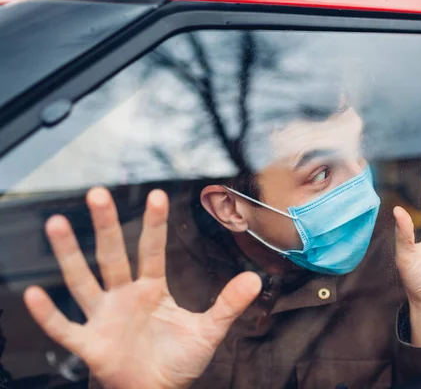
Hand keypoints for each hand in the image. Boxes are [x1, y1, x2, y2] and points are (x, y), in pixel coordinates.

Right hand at [23, 188, 260, 388]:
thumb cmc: (177, 359)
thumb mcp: (208, 331)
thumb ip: (228, 304)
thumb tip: (256, 279)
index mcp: (152, 289)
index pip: (152, 251)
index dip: (154, 225)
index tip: (156, 195)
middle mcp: (124, 296)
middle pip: (112, 255)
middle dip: (106, 226)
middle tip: (97, 193)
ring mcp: (104, 317)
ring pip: (83, 281)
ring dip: (69, 255)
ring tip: (56, 224)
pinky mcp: (90, 343)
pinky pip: (64, 327)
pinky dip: (48, 314)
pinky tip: (32, 294)